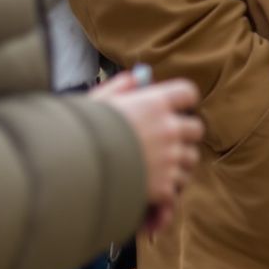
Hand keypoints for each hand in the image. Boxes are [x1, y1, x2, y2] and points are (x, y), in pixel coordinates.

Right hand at [92, 71, 202, 233]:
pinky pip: (178, 186)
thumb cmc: (81, 133)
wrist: (72, 170)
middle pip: (195, 129)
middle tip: (169, 141)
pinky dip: (170, 189)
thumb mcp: (97, 101)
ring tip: (161, 167)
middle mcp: (168, 129)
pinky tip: (157, 190)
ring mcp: (169, 158)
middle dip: (185, 135)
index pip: (187, 93)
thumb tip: (134, 79)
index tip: (177, 107)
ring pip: (190, 159)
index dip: (184, 100)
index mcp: (155, 104)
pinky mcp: (164, 186)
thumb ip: (119, 86)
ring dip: (179, 162)